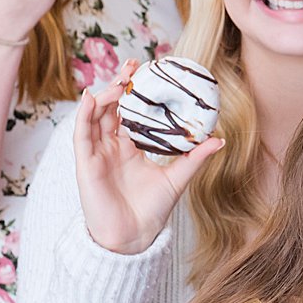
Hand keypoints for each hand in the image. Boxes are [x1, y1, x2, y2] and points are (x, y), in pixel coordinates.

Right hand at [72, 64, 223, 254]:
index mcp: (131, 148)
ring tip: (120, 79)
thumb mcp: (177, 179)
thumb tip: (220, 139)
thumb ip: (195, 158)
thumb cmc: (152, 210)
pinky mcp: (86, 164)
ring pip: (96, 116)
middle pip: (112, 109)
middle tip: (134, 65)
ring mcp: (97, 154)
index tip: (150, 73)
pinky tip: (92, 98)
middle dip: (120, 85)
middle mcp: (112, 147)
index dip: (136, 93)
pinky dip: (85, 115)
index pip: (131, 113)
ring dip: (105, 95)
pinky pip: (82, 135)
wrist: (133, 237)